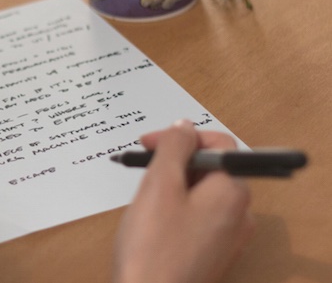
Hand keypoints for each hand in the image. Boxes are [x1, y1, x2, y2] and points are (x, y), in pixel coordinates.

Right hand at [113, 120, 254, 282]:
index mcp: (233, 192)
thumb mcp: (159, 184)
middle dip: (175, 161)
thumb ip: (173, 147)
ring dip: (173, 185)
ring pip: (202, 194)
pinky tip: (152, 221)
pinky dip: (176, 209)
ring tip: (143, 196)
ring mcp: (228, 238)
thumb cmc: (153, 245)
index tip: (146, 143)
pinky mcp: (212, 255)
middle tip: (142, 169)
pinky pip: (199, 218)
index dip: (182, 136)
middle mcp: (240, 214)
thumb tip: (184, 127)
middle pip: (212, 169)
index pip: (219, 145)